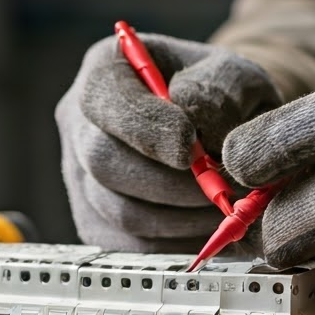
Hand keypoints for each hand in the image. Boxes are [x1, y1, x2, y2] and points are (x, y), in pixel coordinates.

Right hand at [55, 32, 280, 251]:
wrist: (226, 131)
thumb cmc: (224, 97)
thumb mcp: (233, 75)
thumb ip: (218, 87)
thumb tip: (197, 123)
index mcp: (106, 69)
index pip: (103, 97)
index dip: (144, 127)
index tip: (192, 149)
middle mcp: (81, 122)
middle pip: (102, 160)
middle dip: (170, 182)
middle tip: (221, 188)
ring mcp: (81, 176)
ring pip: (119, 210)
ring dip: (180, 216)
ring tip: (223, 207)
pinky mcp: (96, 222)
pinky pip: (129, 245)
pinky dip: (175, 242)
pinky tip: (205, 225)